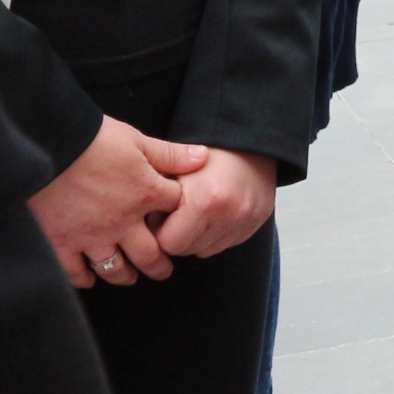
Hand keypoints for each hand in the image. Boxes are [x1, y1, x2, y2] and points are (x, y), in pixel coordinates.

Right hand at [29, 117, 204, 286]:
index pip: (175, 211)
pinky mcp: (61, 242)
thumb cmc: (92, 139)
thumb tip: (202, 157)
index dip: (180, 216)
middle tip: (163, 271)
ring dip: (125, 275)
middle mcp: (122, 222)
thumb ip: (169, 154)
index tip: (180, 223)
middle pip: (150, 254)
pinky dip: (84, 278)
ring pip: (115, 267)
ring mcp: (91, 236)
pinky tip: (89, 279)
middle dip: (159, 265)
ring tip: (131, 278)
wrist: (45, 146)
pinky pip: (75, 271)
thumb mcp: (136, 140)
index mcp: (145, 194)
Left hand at [151, 145, 278, 262]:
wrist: (250, 143)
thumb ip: (154, 199)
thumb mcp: (174, 170)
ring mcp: (245, 221)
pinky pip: (224, 244)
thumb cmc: (206, 156)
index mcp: (205, 201)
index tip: (160, 217)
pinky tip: (214, 214)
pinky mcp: (255, 224)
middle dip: (177, 236)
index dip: (159, 232)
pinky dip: (215, 234)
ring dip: (196, 238)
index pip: (168, 244)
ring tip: (196, 213)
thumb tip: (138, 226)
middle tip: (177, 214)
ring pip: (205, 250)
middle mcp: (229, 215)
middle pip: (186, 250)